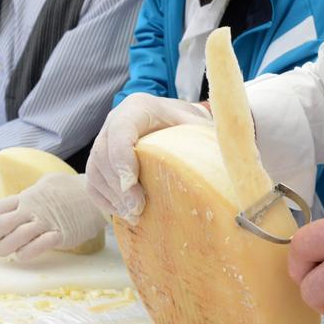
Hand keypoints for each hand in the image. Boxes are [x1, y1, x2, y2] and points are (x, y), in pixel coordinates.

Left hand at [0, 173, 105, 260]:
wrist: (97, 196)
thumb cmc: (74, 188)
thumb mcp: (50, 182)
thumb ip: (35, 191)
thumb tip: (25, 195)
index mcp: (30, 196)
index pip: (1, 207)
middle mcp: (34, 209)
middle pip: (4, 223)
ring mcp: (46, 222)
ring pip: (17, 237)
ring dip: (6, 247)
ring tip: (2, 252)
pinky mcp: (60, 235)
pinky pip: (37, 246)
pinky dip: (26, 253)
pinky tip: (21, 256)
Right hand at [85, 93, 211, 222]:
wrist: (175, 120)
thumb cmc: (189, 124)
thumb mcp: (198, 125)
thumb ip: (206, 137)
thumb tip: (230, 162)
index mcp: (138, 107)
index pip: (121, 130)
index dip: (122, 158)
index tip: (132, 185)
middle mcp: (115, 120)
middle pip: (104, 154)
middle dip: (118, 186)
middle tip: (137, 210)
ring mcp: (104, 139)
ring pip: (95, 170)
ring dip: (112, 196)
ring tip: (133, 216)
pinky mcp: (100, 158)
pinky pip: (93, 181)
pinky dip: (105, 200)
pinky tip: (122, 213)